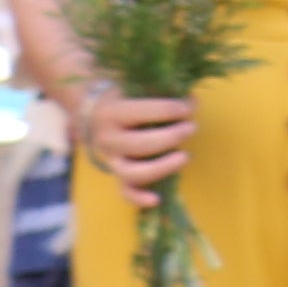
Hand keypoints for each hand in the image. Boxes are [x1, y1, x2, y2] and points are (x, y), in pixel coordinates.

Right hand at [80, 91, 200, 198]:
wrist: (95, 111)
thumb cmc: (128, 96)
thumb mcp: (139, 87)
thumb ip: (163, 91)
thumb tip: (192, 101)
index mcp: (111, 112)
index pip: (141, 112)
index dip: (168, 110)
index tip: (188, 106)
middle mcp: (107, 139)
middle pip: (139, 145)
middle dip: (170, 137)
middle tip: (191, 128)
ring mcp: (111, 160)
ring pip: (132, 172)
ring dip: (161, 167)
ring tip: (185, 156)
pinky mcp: (118, 174)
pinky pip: (125, 192)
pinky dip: (139, 198)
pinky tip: (158, 199)